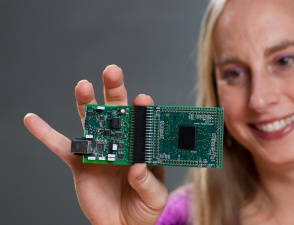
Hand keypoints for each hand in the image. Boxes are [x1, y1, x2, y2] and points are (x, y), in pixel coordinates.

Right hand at [24, 65, 167, 224]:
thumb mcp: (155, 197)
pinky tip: (32, 119)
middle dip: (115, 91)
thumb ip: (148, 181)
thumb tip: (137, 166)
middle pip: (118, 112)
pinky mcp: (80, 163)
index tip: (141, 99)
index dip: (143, 108)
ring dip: (86, 103)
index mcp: (142, 147)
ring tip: (83, 85)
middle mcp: (121, 142)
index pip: (144, 122)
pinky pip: (60, 146)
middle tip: (113, 72)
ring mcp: (100, 150)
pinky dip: (45, 133)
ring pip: (91, 122)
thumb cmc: (143, 208)